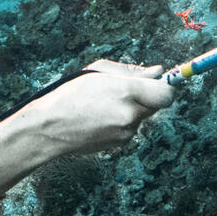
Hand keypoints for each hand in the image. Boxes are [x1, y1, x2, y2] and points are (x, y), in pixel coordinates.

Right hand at [24, 61, 174, 156]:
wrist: (49, 128)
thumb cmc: (69, 94)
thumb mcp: (99, 73)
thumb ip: (132, 72)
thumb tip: (159, 71)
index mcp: (126, 92)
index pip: (166, 92)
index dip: (167, 86)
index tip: (162, 81)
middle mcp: (130, 115)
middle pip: (157, 105)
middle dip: (148, 95)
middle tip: (127, 89)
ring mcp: (126, 133)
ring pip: (142, 116)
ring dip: (132, 108)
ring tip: (104, 104)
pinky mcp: (120, 144)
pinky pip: (130, 127)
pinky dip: (122, 120)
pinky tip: (100, 117)